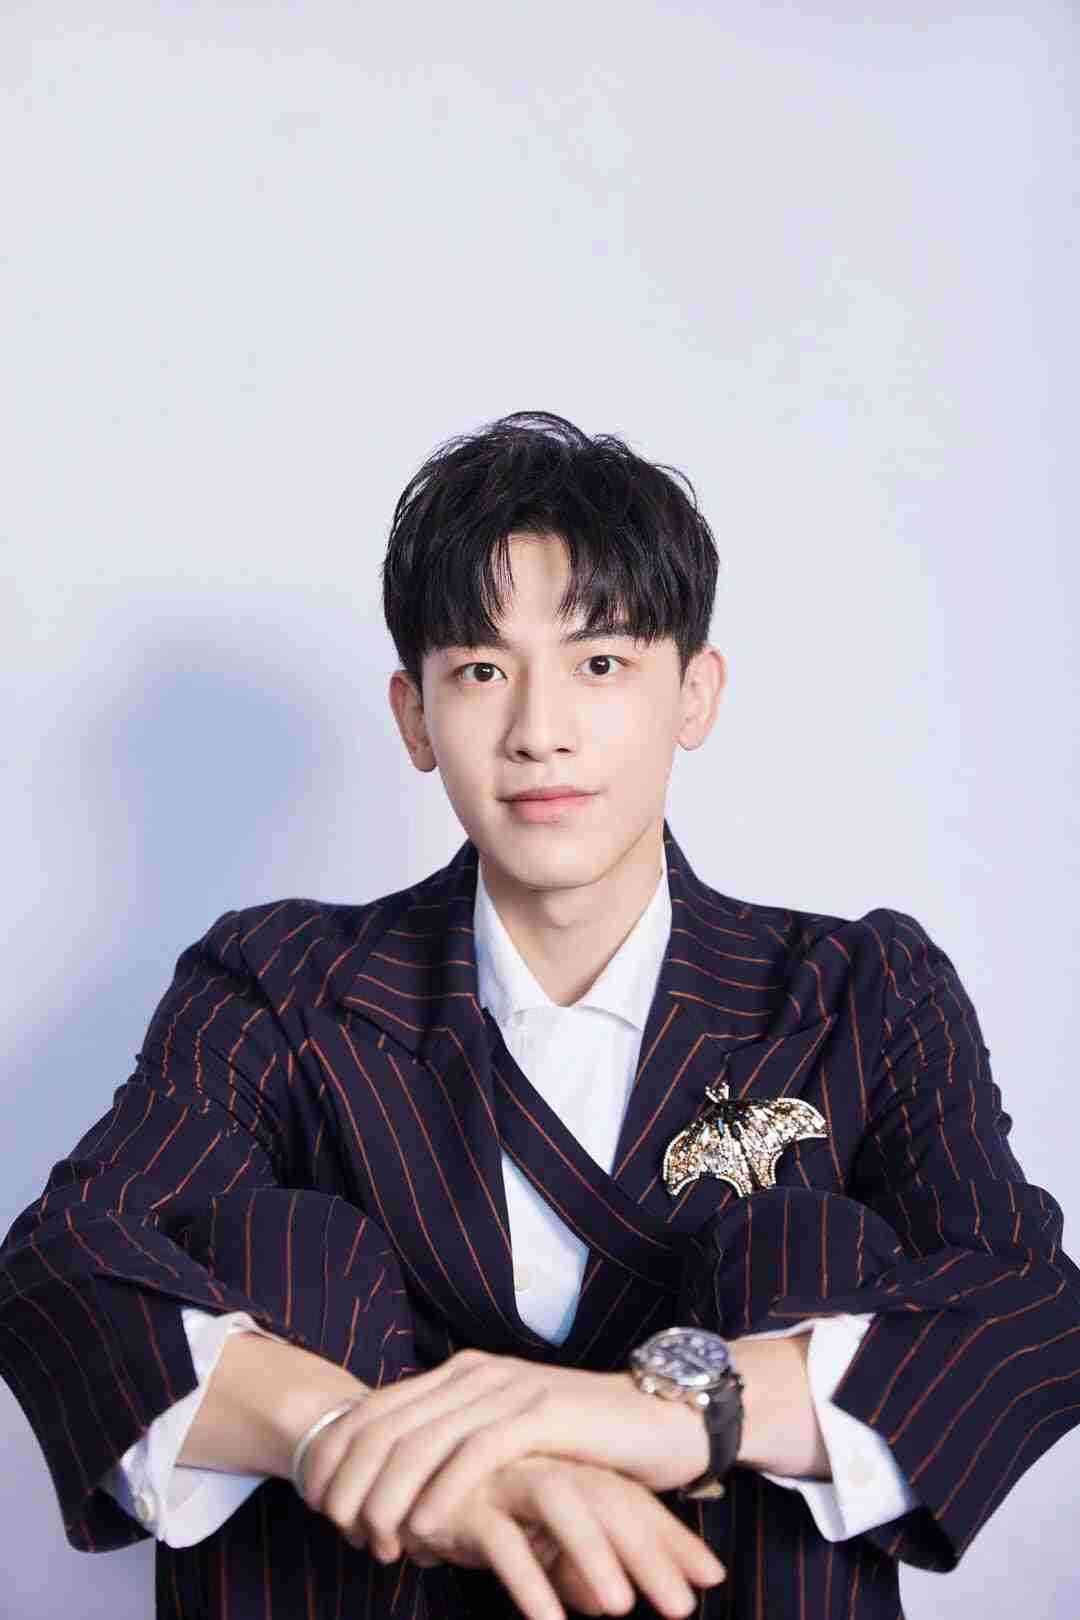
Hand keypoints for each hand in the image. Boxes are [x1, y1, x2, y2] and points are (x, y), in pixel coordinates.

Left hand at [297, 1347, 707, 1561]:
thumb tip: (405, 1501)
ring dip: (391, 1495)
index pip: (377, 1410)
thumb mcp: (509, 1442)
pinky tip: (426, 1528)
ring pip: (424, 1441)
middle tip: (340, 1533)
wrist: (663, 1422)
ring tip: (375, 1541)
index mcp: (461, 1373)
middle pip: (389, 1425)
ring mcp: (509, 1389)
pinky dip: (443, 1492)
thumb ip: (460, 1452)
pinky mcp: (542, 1413)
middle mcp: (477, 1372)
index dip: (341, 1459)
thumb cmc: (584, 1443)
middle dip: (353, 1481)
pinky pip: (476, 1454)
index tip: (323, 1510)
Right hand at [399, 1453, 726, 1619]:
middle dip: (650, 1556)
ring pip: (564, 1506)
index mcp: (567, 1465)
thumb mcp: (533, 1540)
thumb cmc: (472, 1505)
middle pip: (610, 1502)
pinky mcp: (464, 1494)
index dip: (670, 1540)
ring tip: (624, 1611)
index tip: (710, 1580)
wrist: (392, 1464)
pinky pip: (503, 1539)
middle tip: (685, 1608)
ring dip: (595, 1558)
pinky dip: (529, 1579)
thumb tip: (609, 1603)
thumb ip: (571, 1565)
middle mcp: (543, 1462)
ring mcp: (506, 1469)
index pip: (630, 1501)